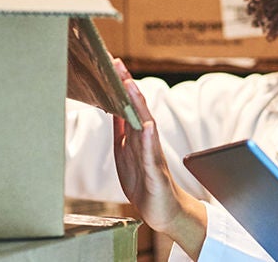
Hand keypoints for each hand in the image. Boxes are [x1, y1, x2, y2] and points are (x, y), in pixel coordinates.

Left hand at [111, 59, 207, 258]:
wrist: (164, 213)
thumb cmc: (146, 183)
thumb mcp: (127, 155)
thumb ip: (122, 132)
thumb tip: (112, 109)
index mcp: (138, 138)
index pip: (130, 107)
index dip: (121, 87)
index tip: (113, 64)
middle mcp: (148, 143)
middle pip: (138, 110)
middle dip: (128, 88)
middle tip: (118, 65)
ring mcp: (154, 157)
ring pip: (146, 126)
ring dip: (139, 106)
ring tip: (130, 86)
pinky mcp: (156, 175)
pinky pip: (152, 156)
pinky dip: (148, 141)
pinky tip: (145, 127)